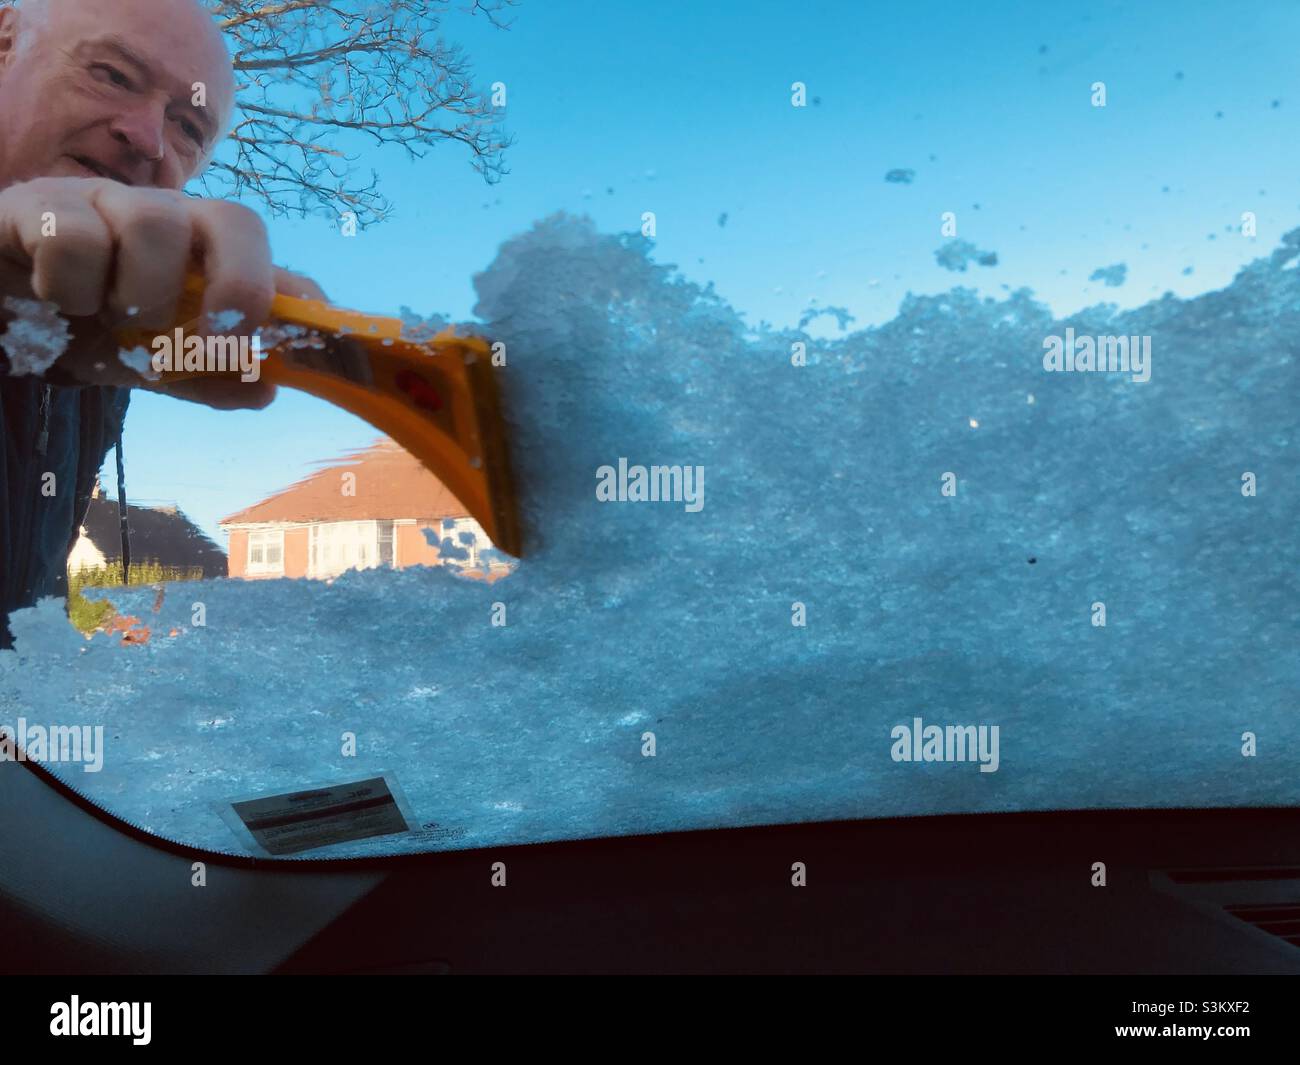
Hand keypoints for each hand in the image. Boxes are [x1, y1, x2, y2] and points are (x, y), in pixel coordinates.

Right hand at [0, 176, 310, 409]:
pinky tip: (54, 296)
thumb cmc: (82, 328)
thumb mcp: (149, 363)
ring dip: (138, 294)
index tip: (275, 350)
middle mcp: (166, 214)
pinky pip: (73, 236)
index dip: (290, 301)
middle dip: (236, 288)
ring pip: (154, 226)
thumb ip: (206, 378)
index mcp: (203, 249)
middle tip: (202, 339)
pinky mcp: (41, 203)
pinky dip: (68, 285)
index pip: (274, 257)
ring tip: (106, 314)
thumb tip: (266, 391)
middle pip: (237, 220)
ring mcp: (106, 201)